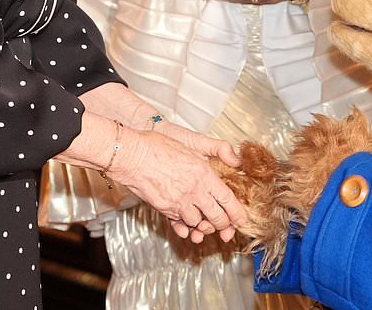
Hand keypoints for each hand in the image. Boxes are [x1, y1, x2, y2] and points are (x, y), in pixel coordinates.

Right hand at [107, 127, 246, 241]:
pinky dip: (185, 226)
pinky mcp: (164, 208)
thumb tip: (236, 160)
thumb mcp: (192, 144)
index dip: (237, 213)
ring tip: (203, 221)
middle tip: (225, 226)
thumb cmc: (157, 145)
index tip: (241, 220)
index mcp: (203, 173)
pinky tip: (186, 224)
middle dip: (223, 225)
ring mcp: (178, 201)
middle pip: (216, 217)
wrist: (130, 154)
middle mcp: (193, 190)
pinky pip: (179, 223)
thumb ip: (218, 151)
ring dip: (202, 224)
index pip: (227, 199)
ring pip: (198, 223)